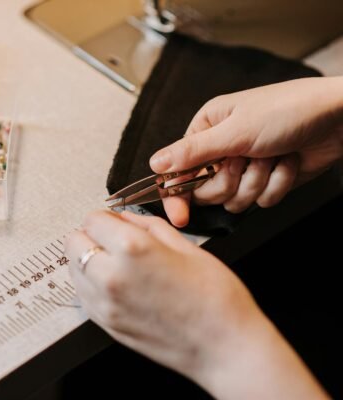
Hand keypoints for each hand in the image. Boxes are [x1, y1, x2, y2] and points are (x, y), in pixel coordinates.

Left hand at [65, 210, 327, 398]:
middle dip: (91, 235)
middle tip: (112, 239)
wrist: (224, 346)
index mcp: (133, 250)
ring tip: (115, 261)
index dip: (105, 217)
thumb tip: (127, 219)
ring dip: (88, 259)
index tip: (115, 221)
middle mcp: (111, 277)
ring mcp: (105, 305)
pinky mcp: (106, 325)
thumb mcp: (186, 246)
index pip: (93, 220)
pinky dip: (91, 282)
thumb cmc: (215, 296)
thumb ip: (148, 226)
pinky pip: (83, 294)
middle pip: (74, 243)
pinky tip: (116, 282)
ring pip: (73, 269)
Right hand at [150, 77, 342, 226]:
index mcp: (206, 131)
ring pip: (233, 200)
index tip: (179, 216)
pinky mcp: (263, 182)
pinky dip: (275, 185)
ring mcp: (243, 168)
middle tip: (243, 160)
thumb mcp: (236, 130)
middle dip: (229, 181)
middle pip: (206, 191)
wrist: (338, 119)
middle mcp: (221, 151)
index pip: (178, 171)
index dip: (175, 195)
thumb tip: (156, 163)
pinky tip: (285, 162)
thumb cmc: (289, 110)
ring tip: (270, 156)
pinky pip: (259, 202)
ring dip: (257, 181)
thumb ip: (193, 151)